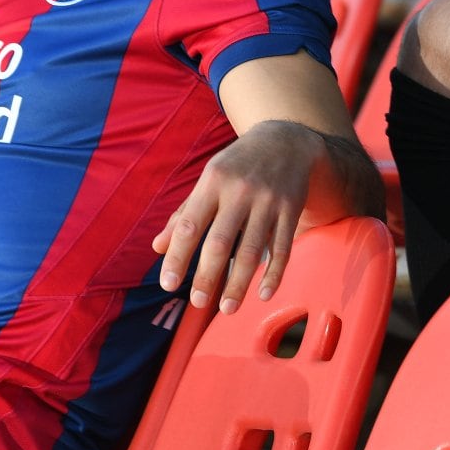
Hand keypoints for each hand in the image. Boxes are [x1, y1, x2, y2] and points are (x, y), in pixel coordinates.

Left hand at [154, 120, 323, 311]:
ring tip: (227, 309)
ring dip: (239, 284)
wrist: (287, 140)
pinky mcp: (291, 209)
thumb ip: (184, 213)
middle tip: (196, 303)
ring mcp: (269, 201)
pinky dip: (273, 273)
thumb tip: (158, 248)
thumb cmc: (238, 165)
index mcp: (213, 181)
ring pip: (252, 250)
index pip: (190, 225)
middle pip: (220, 242)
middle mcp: (241, 191)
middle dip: (207, 276)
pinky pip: (282, 247)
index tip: (167, 284)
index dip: (177, 257)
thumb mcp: (209, 180)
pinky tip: (263, 294)